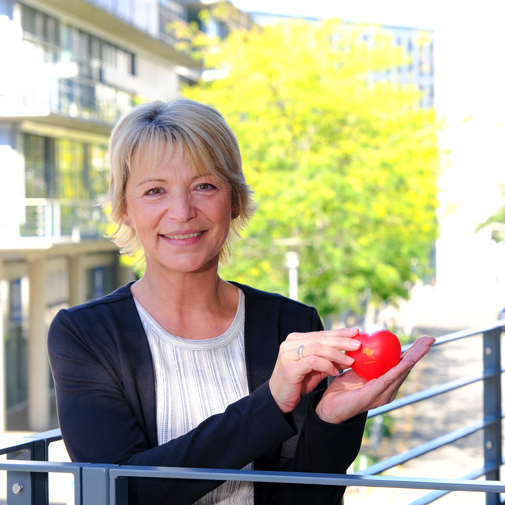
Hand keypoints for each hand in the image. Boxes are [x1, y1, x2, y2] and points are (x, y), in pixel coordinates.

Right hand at [269, 328, 361, 413]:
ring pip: (317, 347)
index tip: (356, 332)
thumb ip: (328, 359)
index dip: (339, 332)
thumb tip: (350, 353)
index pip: (321, 333)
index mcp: (295, 340)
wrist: (278, 399)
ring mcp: (288, 354)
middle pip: (320, 338)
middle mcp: (290, 343)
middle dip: (341, 341)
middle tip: (357, 344)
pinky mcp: (289, 367)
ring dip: (336, 354)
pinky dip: (326, 365)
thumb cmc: (297, 382)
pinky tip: (335, 371)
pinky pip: (312, 361)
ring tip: (350, 361)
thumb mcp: (315, 369)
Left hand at [315, 336, 434, 423]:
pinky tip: (406, 362)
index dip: (413, 352)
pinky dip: (398, 369)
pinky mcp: (374, 396)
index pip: (401, 365)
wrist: (329, 407)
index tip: (424, 339)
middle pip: (406, 367)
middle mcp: (389, 390)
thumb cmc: (342, 389)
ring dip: (413, 358)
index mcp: (386, 383)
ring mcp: (383, 394)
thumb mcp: (356, 371)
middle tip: (431, 339)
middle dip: (419, 352)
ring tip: (424, 346)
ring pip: (401, 372)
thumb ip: (366, 362)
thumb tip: (368, 345)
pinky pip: (388, 379)